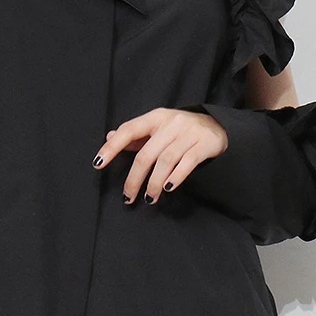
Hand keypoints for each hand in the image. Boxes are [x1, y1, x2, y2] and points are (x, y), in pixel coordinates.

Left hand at [92, 107, 228, 204]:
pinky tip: (168, 188)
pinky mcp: (204, 144)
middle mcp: (171, 123)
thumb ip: (135, 135)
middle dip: (134, 179)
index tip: (98, 164)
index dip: (112, 147)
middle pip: (146, 154)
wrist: (218, 126)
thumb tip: (109, 137)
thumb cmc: (180, 130)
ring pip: (165, 161)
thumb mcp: (158, 127)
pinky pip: (187, 163)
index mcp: (155, 117)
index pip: (129, 130)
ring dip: (154, 183)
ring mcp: (189, 133)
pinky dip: (175, 178)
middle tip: (128, 197)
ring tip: (149, 198)